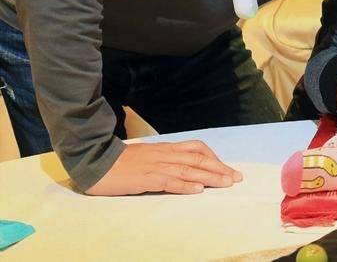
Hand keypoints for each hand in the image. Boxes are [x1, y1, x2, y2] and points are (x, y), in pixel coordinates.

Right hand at [85, 140, 242, 195]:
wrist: (96, 161)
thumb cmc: (122, 162)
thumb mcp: (148, 156)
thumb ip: (165, 159)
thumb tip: (184, 168)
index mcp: (166, 148)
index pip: (197, 149)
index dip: (215, 158)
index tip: (228, 168)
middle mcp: (165, 154)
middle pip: (198, 159)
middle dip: (220, 168)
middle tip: (236, 178)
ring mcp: (156, 165)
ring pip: (189, 170)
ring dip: (209, 177)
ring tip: (225, 184)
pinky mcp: (146, 178)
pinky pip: (169, 181)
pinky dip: (185, 186)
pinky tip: (197, 191)